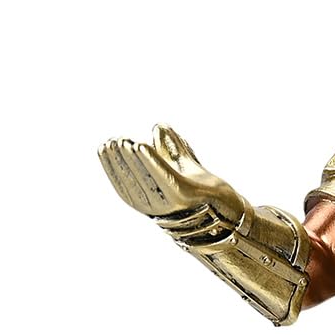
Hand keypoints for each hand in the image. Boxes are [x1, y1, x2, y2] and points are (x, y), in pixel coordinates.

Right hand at [98, 125, 248, 228]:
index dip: (112, 165)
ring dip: (134, 158)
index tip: (105, 146)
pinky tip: (142, 146)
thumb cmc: (202, 186)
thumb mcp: (182, 163)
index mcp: (150, 200)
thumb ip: (170, 147)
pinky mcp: (186, 196)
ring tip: (126, 142)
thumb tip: (158, 127)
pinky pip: (165, 176)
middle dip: (122, 159)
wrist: (229, 205)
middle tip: (115, 140)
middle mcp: (157, 206)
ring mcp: (172, 203)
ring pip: (147, 177)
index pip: (125, 183)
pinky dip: (152, 161)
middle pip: (134, 180)